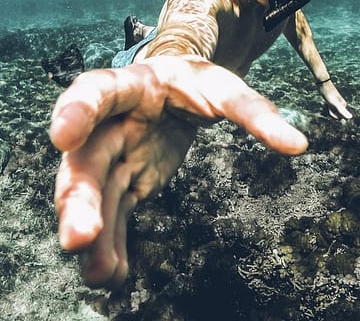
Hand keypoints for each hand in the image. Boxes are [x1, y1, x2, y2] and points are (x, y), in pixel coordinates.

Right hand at [49, 55, 308, 287]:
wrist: (176, 89)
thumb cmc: (195, 83)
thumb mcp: (225, 88)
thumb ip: (256, 113)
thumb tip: (299, 144)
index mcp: (131, 86)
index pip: (95, 91)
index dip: (75, 111)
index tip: (61, 137)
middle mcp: (109, 123)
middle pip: (86, 159)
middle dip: (77, 199)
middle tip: (78, 237)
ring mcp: (111, 156)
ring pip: (94, 195)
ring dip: (93, 233)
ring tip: (96, 273)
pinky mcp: (122, 183)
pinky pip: (113, 215)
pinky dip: (111, 245)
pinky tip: (111, 276)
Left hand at [319, 80, 352, 119]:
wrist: (323, 84)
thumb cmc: (329, 94)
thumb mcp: (335, 103)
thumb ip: (342, 111)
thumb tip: (350, 118)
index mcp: (344, 105)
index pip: (340, 117)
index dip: (333, 115)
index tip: (330, 109)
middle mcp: (341, 104)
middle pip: (336, 115)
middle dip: (331, 112)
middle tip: (328, 105)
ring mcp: (337, 103)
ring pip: (332, 112)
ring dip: (328, 110)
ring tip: (326, 103)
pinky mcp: (332, 101)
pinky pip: (330, 108)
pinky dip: (327, 107)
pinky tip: (325, 103)